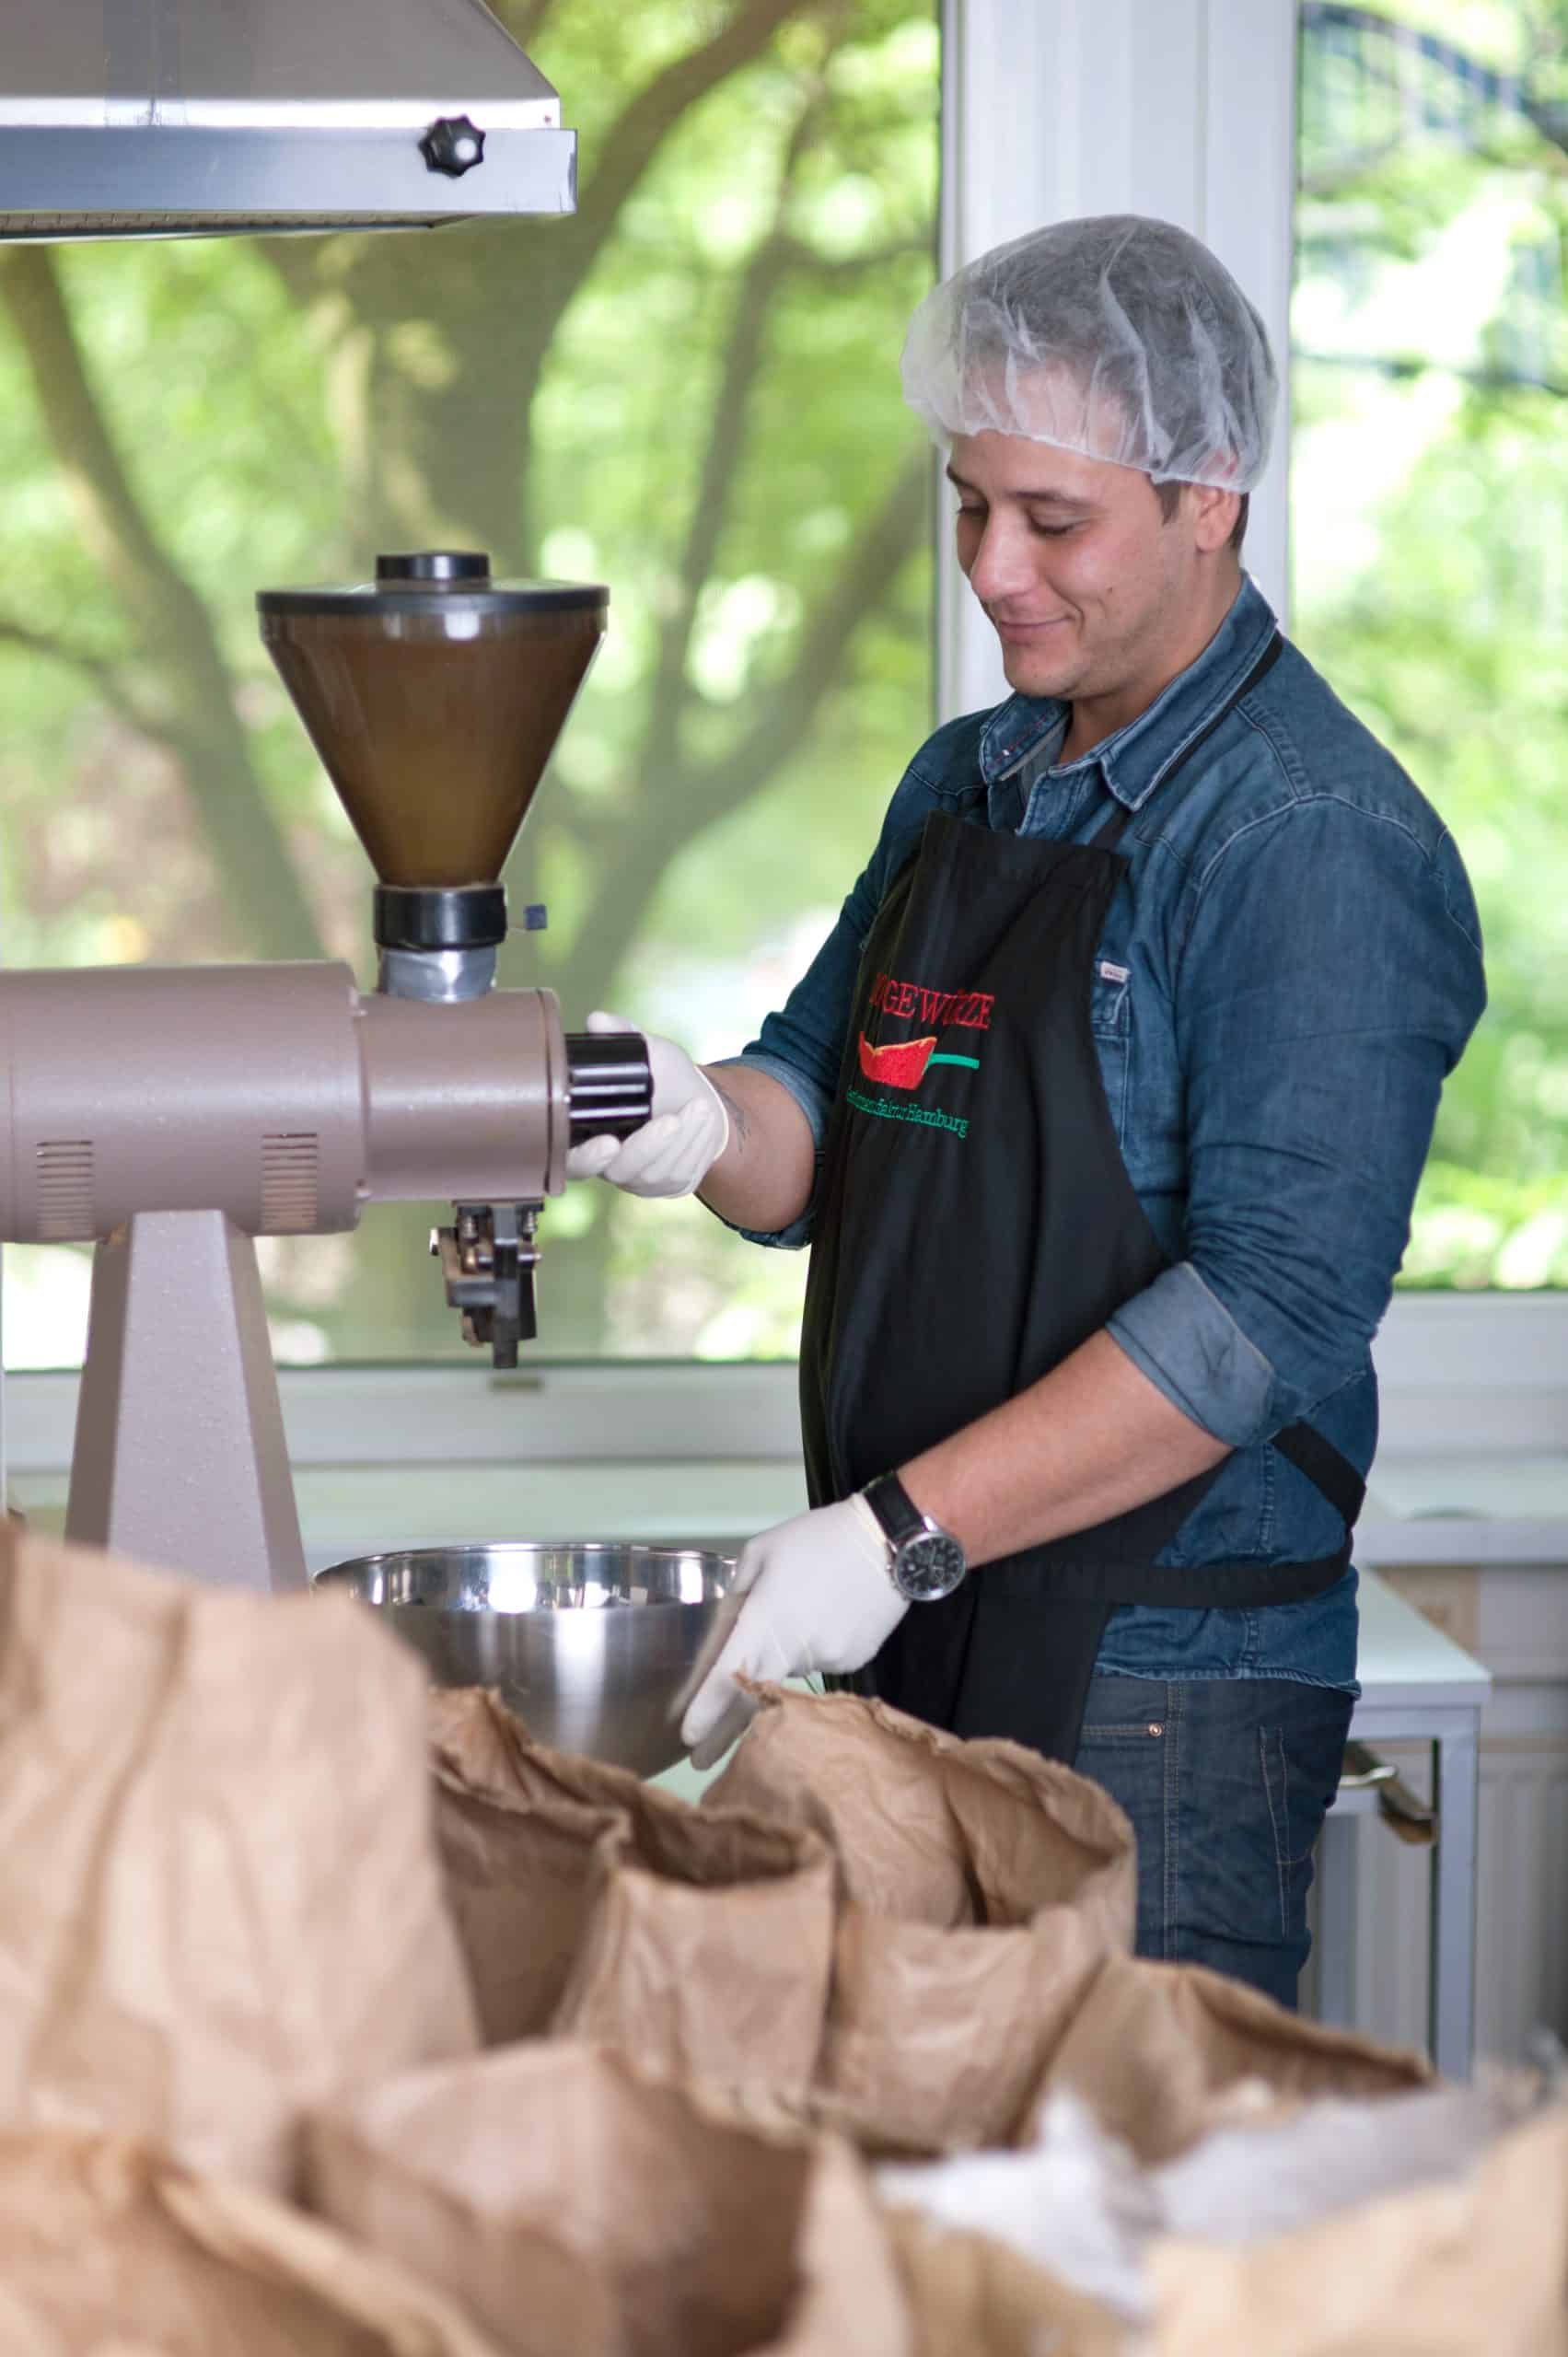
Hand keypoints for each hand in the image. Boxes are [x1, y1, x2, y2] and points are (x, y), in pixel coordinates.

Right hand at [565, 1010, 729, 1198]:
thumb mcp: (649, 1052)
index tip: (608, 1142)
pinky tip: (706, 1121)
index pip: (571, 1162)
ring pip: (655, 1172)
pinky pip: (681, 1175)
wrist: (701, 1102)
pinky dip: (697, 1146)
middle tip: (671, 1120)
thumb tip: (597, 1019)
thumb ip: (622, 1035)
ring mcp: (639, 1180)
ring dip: (682, 1140)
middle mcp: (608, 1164)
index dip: (585, 1158)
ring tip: (701, 1108)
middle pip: (619, 1171)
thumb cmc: (666, 1077)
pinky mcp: (668, 1186)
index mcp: (588, 1135)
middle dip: (646, 1148)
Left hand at [678, 1495, 906, 1768]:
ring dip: (783, 1656)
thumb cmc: (818, 1538)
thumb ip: (738, 1591)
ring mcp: (827, 1660)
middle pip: (753, 1699)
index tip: (688, 1738)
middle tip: (700, 1759)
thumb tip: (731, 1624)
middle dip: (724, 1732)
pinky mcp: (854, 1662)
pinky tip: (830, 1614)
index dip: (706, 1711)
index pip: (727, 1677)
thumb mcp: (763, 1551)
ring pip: (791, 1669)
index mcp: (765, 1619)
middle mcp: (793, 1649)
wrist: (889, 1541)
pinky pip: (821, 1661)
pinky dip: (815, 1646)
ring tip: (805, 1608)